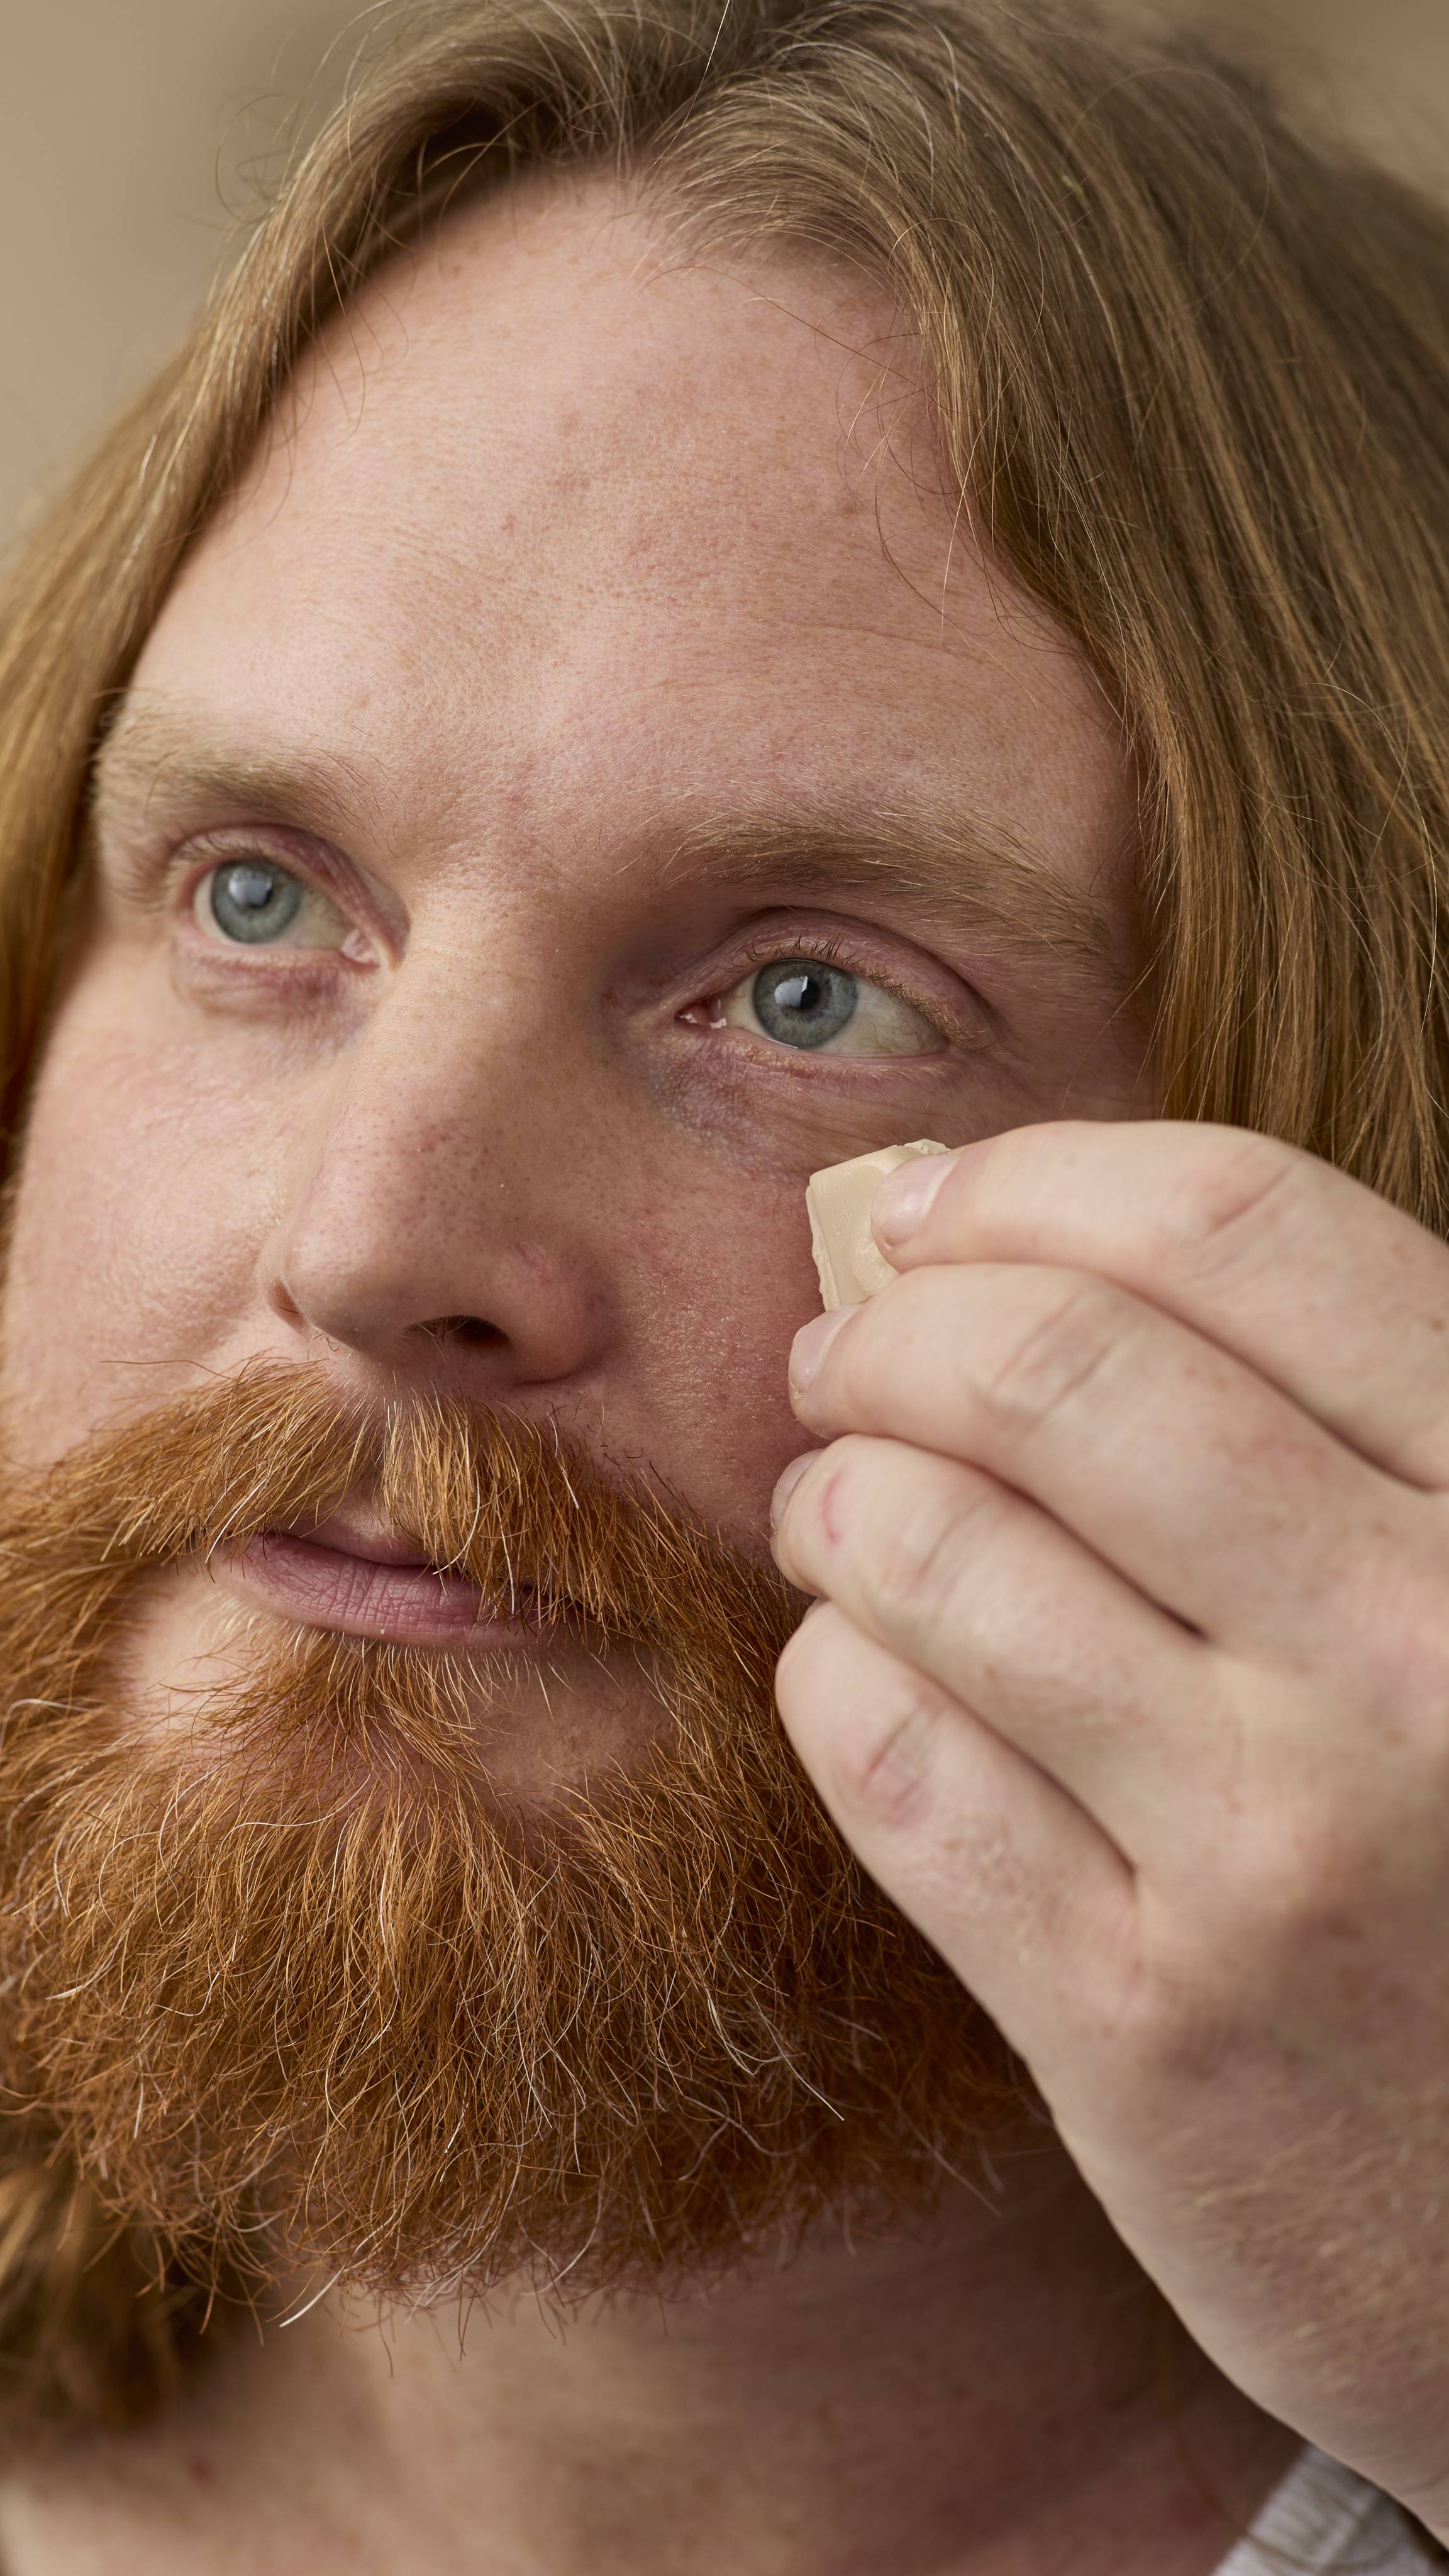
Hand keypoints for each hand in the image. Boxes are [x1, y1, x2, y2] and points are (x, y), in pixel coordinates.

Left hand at [770, 1120, 1448, 2528]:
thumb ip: (1322, 1417)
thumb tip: (989, 1225)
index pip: (1234, 1226)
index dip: (1035, 1181)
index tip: (933, 1209)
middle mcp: (1426, 1655)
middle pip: (1049, 1369)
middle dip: (892, 1331)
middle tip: (845, 1360)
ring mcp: (1282, 1848)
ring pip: (933, 1549)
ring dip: (838, 1498)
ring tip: (843, 1513)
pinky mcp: (1145, 2027)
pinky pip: (886, 1754)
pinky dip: (838, 1670)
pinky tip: (871, 1669)